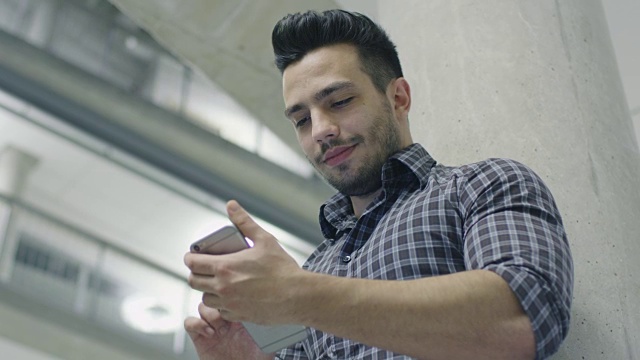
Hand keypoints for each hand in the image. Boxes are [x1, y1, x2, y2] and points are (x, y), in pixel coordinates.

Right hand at [184, 302, 273, 359]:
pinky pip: (190, 322)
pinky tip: (210, 333)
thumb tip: (284, 316)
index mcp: (240, 315)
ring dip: (209, 312)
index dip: (234, 294)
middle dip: (220, 300)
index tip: (241, 301)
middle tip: (228, 311)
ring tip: (220, 326)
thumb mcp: (268, 342)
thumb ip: (272, 328)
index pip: (232, 294)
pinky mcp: (200, 338)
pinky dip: (197, 324)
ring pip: (203, 305)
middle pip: (216, 295)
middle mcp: (225, 319)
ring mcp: (212, 327)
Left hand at [185, 200, 302, 324]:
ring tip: (220, 283)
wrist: (297, 296)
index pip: (193, 264)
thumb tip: (232, 206)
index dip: (190, 258)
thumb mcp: (264, 240)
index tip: (194, 256)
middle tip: (205, 269)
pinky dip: (223, 304)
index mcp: (225, 267)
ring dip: (209, 290)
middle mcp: (223, 287)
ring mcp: (229, 304)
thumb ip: (244, 222)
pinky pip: (221, 311)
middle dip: (196, 274)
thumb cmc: (282, 269)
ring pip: (205, 298)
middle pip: (194, 282)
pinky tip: (234, 296)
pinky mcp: (238, 316)